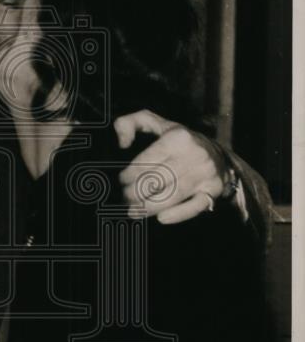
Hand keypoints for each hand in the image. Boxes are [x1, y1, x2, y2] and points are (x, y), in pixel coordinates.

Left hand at [114, 110, 228, 223]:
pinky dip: (177, 215)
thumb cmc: (181, 142)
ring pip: (170, 196)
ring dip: (148, 207)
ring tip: (133, 211)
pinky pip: (194, 207)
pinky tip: (161, 218)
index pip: (145, 161)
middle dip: (134, 193)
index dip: (128, 175)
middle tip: (125, 198)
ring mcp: (204, 174)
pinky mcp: (212, 191)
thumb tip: (121, 143)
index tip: (121, 181)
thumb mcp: (157, 124)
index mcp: (177, 138)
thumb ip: (131, 123)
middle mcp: (193, 154)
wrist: (220, 157)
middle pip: (155, 180)